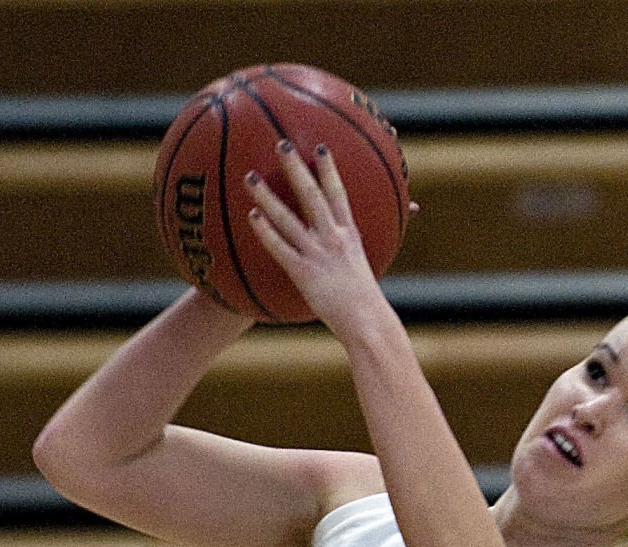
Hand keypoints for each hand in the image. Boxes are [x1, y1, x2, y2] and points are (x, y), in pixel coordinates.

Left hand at [245, 141, 392, 337]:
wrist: (365, 321)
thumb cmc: (365, 298)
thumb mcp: (365, 265)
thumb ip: (357, 247)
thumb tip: (378, 246)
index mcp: (349, 232)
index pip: (339, 193)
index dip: (329, 169)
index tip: (319, 147)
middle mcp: (332, 237)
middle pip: (311, 195)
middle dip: (296, 168)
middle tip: (280, 144)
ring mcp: (316, 254)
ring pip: (288, 218)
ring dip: (268, 196)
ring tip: (249, 177)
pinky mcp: (303, 273)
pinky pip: (280, 248)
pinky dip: (265, 232)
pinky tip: (251, 217)